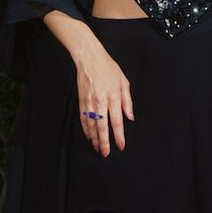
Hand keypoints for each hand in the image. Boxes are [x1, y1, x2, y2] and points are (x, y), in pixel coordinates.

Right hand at [72, 39, 134, 155]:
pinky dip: (86, 129)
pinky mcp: (81, 101)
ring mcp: (89, 102)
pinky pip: (83, 118)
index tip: (121, 146)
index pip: (117, 121)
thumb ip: (127, 101)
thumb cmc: (108, 69)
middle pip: (102, 126)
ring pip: (91, 125)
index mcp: (113, 97)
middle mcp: (100, 101)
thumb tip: (130, 117)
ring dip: (94, 138)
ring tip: (97, 148)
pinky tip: (89, 136)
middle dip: (104, 142)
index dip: (119, 135)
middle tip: (106, 153)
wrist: (89, 59)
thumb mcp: (123, 82)